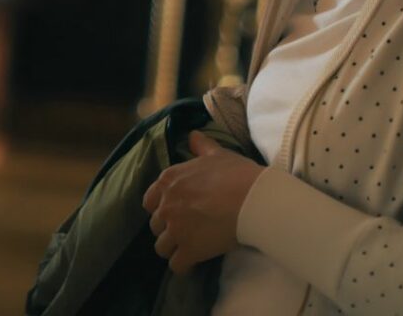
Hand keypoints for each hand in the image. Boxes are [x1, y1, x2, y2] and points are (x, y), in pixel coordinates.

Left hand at [142, 131, 264, 274]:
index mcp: (169, 180)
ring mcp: (176, 229)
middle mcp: (166, 204)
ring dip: (174, 249)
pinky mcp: (188, 250)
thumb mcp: (216, 154)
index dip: (162, 207)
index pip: (150, 201)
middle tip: (186, 230)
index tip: (177, 211)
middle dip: (168, 229)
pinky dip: (184, 267)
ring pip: (161, 248)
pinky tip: (194, 263)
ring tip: (189, 248)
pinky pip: (176, 266)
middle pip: (155, 226)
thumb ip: (200, 145)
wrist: (253, 198)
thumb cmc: (236, 173)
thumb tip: (192, 135)